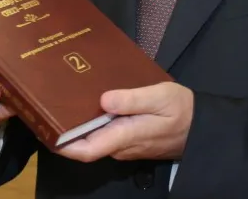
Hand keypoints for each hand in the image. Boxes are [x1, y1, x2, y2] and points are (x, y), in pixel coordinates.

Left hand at [57, 82, 193, 162]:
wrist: (201, 127)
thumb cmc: (180, 110)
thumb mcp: (159, 97)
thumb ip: (132, 100)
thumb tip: (104, 100)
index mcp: (124, 136)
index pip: (87, 150)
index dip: (64, 145)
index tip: (45, 130)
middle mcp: (120, 146)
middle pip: (86, 143)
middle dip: (66, 128)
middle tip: (49, 102)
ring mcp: (124, 145)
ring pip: (95, 138)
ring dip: (79, 123)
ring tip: (64, 97)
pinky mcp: (128, 139)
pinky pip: (105, 133)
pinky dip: (93, 121)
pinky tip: (89, 101)